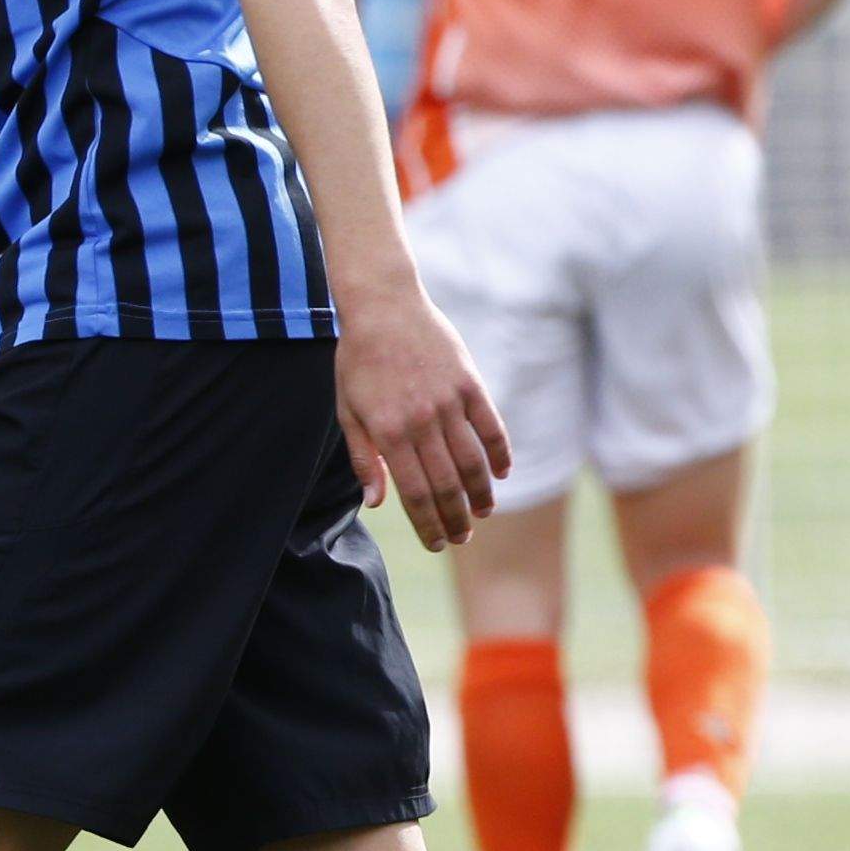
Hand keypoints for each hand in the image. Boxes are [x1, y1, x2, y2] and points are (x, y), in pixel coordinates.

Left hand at [334, 278, 510, 552]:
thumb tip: (376, 503)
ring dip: (481, 493)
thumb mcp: (347, 409)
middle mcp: (421, 420)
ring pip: (473, 461)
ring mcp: (449, 401)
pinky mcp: (470, 384)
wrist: (383, 307)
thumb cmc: (358, 361)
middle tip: (462, 538)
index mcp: (388, 431)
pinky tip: (502, 474)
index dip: (429, 524)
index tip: (437, 543)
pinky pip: (491, 427)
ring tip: (483, 513)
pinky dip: (500, 454)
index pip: (415, 493)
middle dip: (457, 518)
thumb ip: (362, 458)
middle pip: (446, 484)